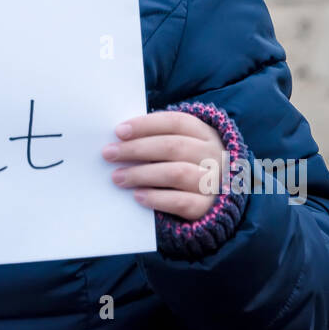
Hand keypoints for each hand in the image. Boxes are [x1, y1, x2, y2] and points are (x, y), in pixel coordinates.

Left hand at [102, 110, 227, 221]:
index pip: (175, 122)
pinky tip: (138, 196)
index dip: (146, 125)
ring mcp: (212, 181)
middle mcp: (211, 155)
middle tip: (109, 154)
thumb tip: (120, 140)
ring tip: (117, 177)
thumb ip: (156, 139)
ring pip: (176, 173)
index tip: (119, 131)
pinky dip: (157, 198)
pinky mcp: (207, 206)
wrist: (219, 195)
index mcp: (203, 133)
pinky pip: (182, 202)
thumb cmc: (187, 163)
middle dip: (136, 149)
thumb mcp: (180, 145)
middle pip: (173, 147)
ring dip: (142, 174)